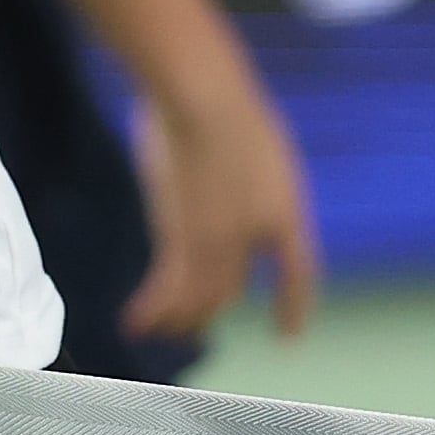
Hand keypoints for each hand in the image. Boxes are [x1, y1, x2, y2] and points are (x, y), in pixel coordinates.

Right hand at [120, 81, 321, 340]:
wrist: (206, 98)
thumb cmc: (227, 100)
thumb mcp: (259, 143)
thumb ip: (249, 174)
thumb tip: (226, 181)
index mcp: (286, 212)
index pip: (298, 272)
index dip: (294, 305)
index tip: (289, 336)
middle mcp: (256, 237)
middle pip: (230, 289)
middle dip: (212, 310)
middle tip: (195, 325)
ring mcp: (220, 241)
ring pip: (200, 297)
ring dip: (181, 318)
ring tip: (164, 331)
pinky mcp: (182, 237)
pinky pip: (169, 287)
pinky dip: (153, 308)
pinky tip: (136, 321)